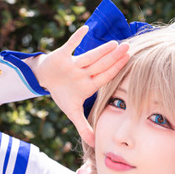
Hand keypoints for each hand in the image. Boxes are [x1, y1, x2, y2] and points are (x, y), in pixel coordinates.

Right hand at [31, 25, 129, 145]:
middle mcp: (84, 73)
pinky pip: (70, 46)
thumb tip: (95, 144)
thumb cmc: (63, 93)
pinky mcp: (62, 56)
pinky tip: (86, 29)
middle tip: (129, 48)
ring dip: (100, 51)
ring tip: (114, 44)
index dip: (116, 71)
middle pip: (101, 65)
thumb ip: (83, 127)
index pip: (105, 77)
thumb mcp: (72, 112)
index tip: (129, 62)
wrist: (45, 78)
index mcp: (89, 84)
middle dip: (114, 58)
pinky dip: (76, 39)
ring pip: (89, 56)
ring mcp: (74, 64)